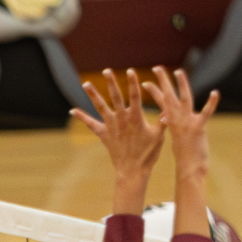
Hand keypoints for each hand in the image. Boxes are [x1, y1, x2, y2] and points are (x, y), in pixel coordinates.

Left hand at [78, 69, 166, 184]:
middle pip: (115, 97)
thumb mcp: (159, 136)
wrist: (133, 171)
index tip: (130, 71)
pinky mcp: (103, 134)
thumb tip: (170, 110)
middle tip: (107, 70)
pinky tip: (72, 110)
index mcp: (136, 118)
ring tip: (86, 83)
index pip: (135, 96)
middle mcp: (122, 119)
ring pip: (100, 107)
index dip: (132, 82)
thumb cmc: (148, 154)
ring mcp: (111, 126)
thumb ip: (163, 121)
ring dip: (93, 95)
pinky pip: (90, 124)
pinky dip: (82, 117)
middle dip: (111, 83)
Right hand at [138, 66, 218, 171]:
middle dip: (163, 81)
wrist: (190, 168)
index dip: (153, 92)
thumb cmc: (184, 155)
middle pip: (168, 96)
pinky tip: (215, 93)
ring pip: (184, 99)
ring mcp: (187, 122)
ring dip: (182, 84)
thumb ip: (171, 124)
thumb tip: (165, 117)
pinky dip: (211, 103)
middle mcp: (177, 119)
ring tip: (179, 71)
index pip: (160, 102)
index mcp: (171, 121)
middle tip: (157, 68)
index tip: (145, 83)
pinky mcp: (198, 127)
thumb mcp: (175, 137)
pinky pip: (206, 113)